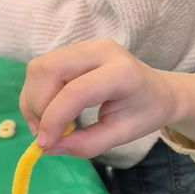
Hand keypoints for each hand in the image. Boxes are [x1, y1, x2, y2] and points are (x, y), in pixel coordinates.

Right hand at [21, 39, 180, 158]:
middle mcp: (101, 50)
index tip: (44, 144)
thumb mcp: (122, 135)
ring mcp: (87, 45)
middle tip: (44, 134)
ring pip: (40, 67)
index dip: (53, 118)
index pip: (75, 91)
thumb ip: (87, 144)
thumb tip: (47, 147)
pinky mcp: (75, 49)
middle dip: (37, 106)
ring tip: (47, 125)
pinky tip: (50, 111)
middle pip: (48, 70)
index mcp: (122, 72)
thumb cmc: (145, 113)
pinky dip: (38, 93)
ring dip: (34, 99)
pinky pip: (43, 68)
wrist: (161, 91)